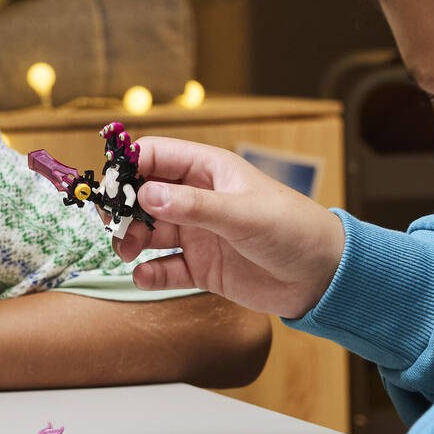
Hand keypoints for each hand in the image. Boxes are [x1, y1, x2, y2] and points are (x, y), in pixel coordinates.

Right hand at [112, 137, 347, 319]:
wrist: (324, 276)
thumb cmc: (294, 229)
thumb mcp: (242, 214)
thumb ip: (194, 207)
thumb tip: (146, 195)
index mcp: (209, 171)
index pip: (156, 156)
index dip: (128, 167)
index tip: (109, 186)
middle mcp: (198, 199)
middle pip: (144, 196)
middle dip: (124, 208)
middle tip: (113, 224)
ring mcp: (199, 233)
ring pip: (149, 231)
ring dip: (131, 240)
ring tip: (126, 252)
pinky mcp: (202, 267)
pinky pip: (165, 268)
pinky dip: (150, 273)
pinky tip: (145, 276)